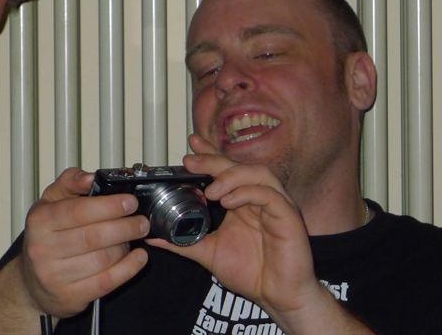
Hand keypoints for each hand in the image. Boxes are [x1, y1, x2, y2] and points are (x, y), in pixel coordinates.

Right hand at [16, 167, 149, 317]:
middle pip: (93, 236)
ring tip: (132, 238)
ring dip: (125, 247)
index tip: (129, 202)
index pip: (77, 211)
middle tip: (140, 221)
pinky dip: (128, 269)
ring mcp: (55, 275)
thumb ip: (70, 182)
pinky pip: (106, 282)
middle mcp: (43, 249)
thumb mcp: (50, 202)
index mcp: (40, 221)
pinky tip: (138, 258)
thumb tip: (90, 177)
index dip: (108, 206)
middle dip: (125, 227)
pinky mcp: (70, 296)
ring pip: (103, 259)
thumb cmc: (46, 237)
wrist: (32, 282)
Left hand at [146, 135, 325, 324]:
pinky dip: (249, 193)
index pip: (227, 169)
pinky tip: (230, 202)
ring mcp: (276, 205)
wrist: (277, 297)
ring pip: (258, 173)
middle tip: (192, 161)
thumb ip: (184, 242)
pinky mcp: (288, 216)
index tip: (191, 144)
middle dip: (214, 160)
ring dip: (232, 176)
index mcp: (242, 202)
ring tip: (211, 190)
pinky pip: (271, 195)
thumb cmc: (252, 274)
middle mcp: (259, 198)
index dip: (211, 153)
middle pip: (239, 166)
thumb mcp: (209, 253)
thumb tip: (154, 237)